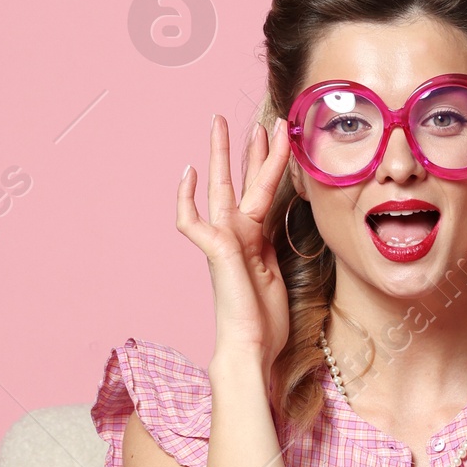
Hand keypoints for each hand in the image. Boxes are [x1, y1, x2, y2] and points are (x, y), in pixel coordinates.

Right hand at [176, 115, 293, 367]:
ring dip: (221, 154)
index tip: (281, 139)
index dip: (271, 164)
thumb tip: (277, 230)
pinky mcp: (216, 250)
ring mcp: (224, 240)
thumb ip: (272, 248)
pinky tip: (187, 176)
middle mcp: (236, 235)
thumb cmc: (264, 322)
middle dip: (245, 148)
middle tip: (244, 119)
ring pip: (221, 188)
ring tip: (220, 123)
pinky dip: (185, 198)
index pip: (262, 192)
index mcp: (253, 239)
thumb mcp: (277, 275)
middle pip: (241, 181)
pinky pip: (191, 221)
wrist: (251, 346)